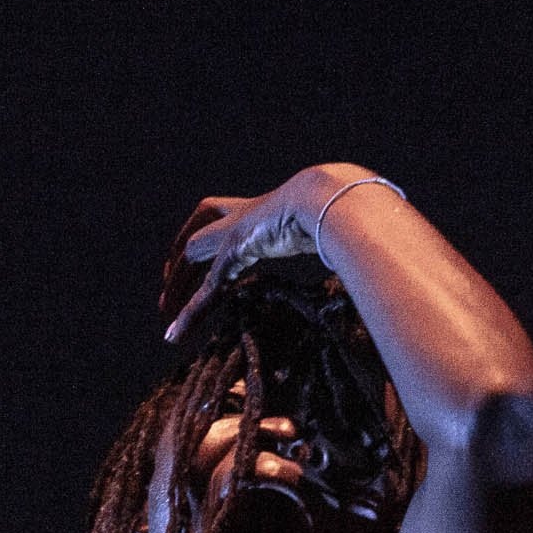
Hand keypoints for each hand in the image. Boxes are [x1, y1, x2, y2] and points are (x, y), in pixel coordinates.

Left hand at [161, 165, 358, 341]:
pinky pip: (204, 289)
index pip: (218, 223)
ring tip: (166, 316)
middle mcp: (238, 216)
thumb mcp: (327, 229)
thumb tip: (366, 247)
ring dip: (176, 291)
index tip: (200, 267)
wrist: (327, 200)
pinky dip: (189, 312)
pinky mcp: (232, 252)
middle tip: (168, 293)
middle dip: (179, 267)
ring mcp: (231, 232)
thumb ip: (335, 240)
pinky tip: (176, 332)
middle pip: (195, 239)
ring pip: (189, 262)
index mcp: (258, 209)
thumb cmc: (338, 210)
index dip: (205, 245)